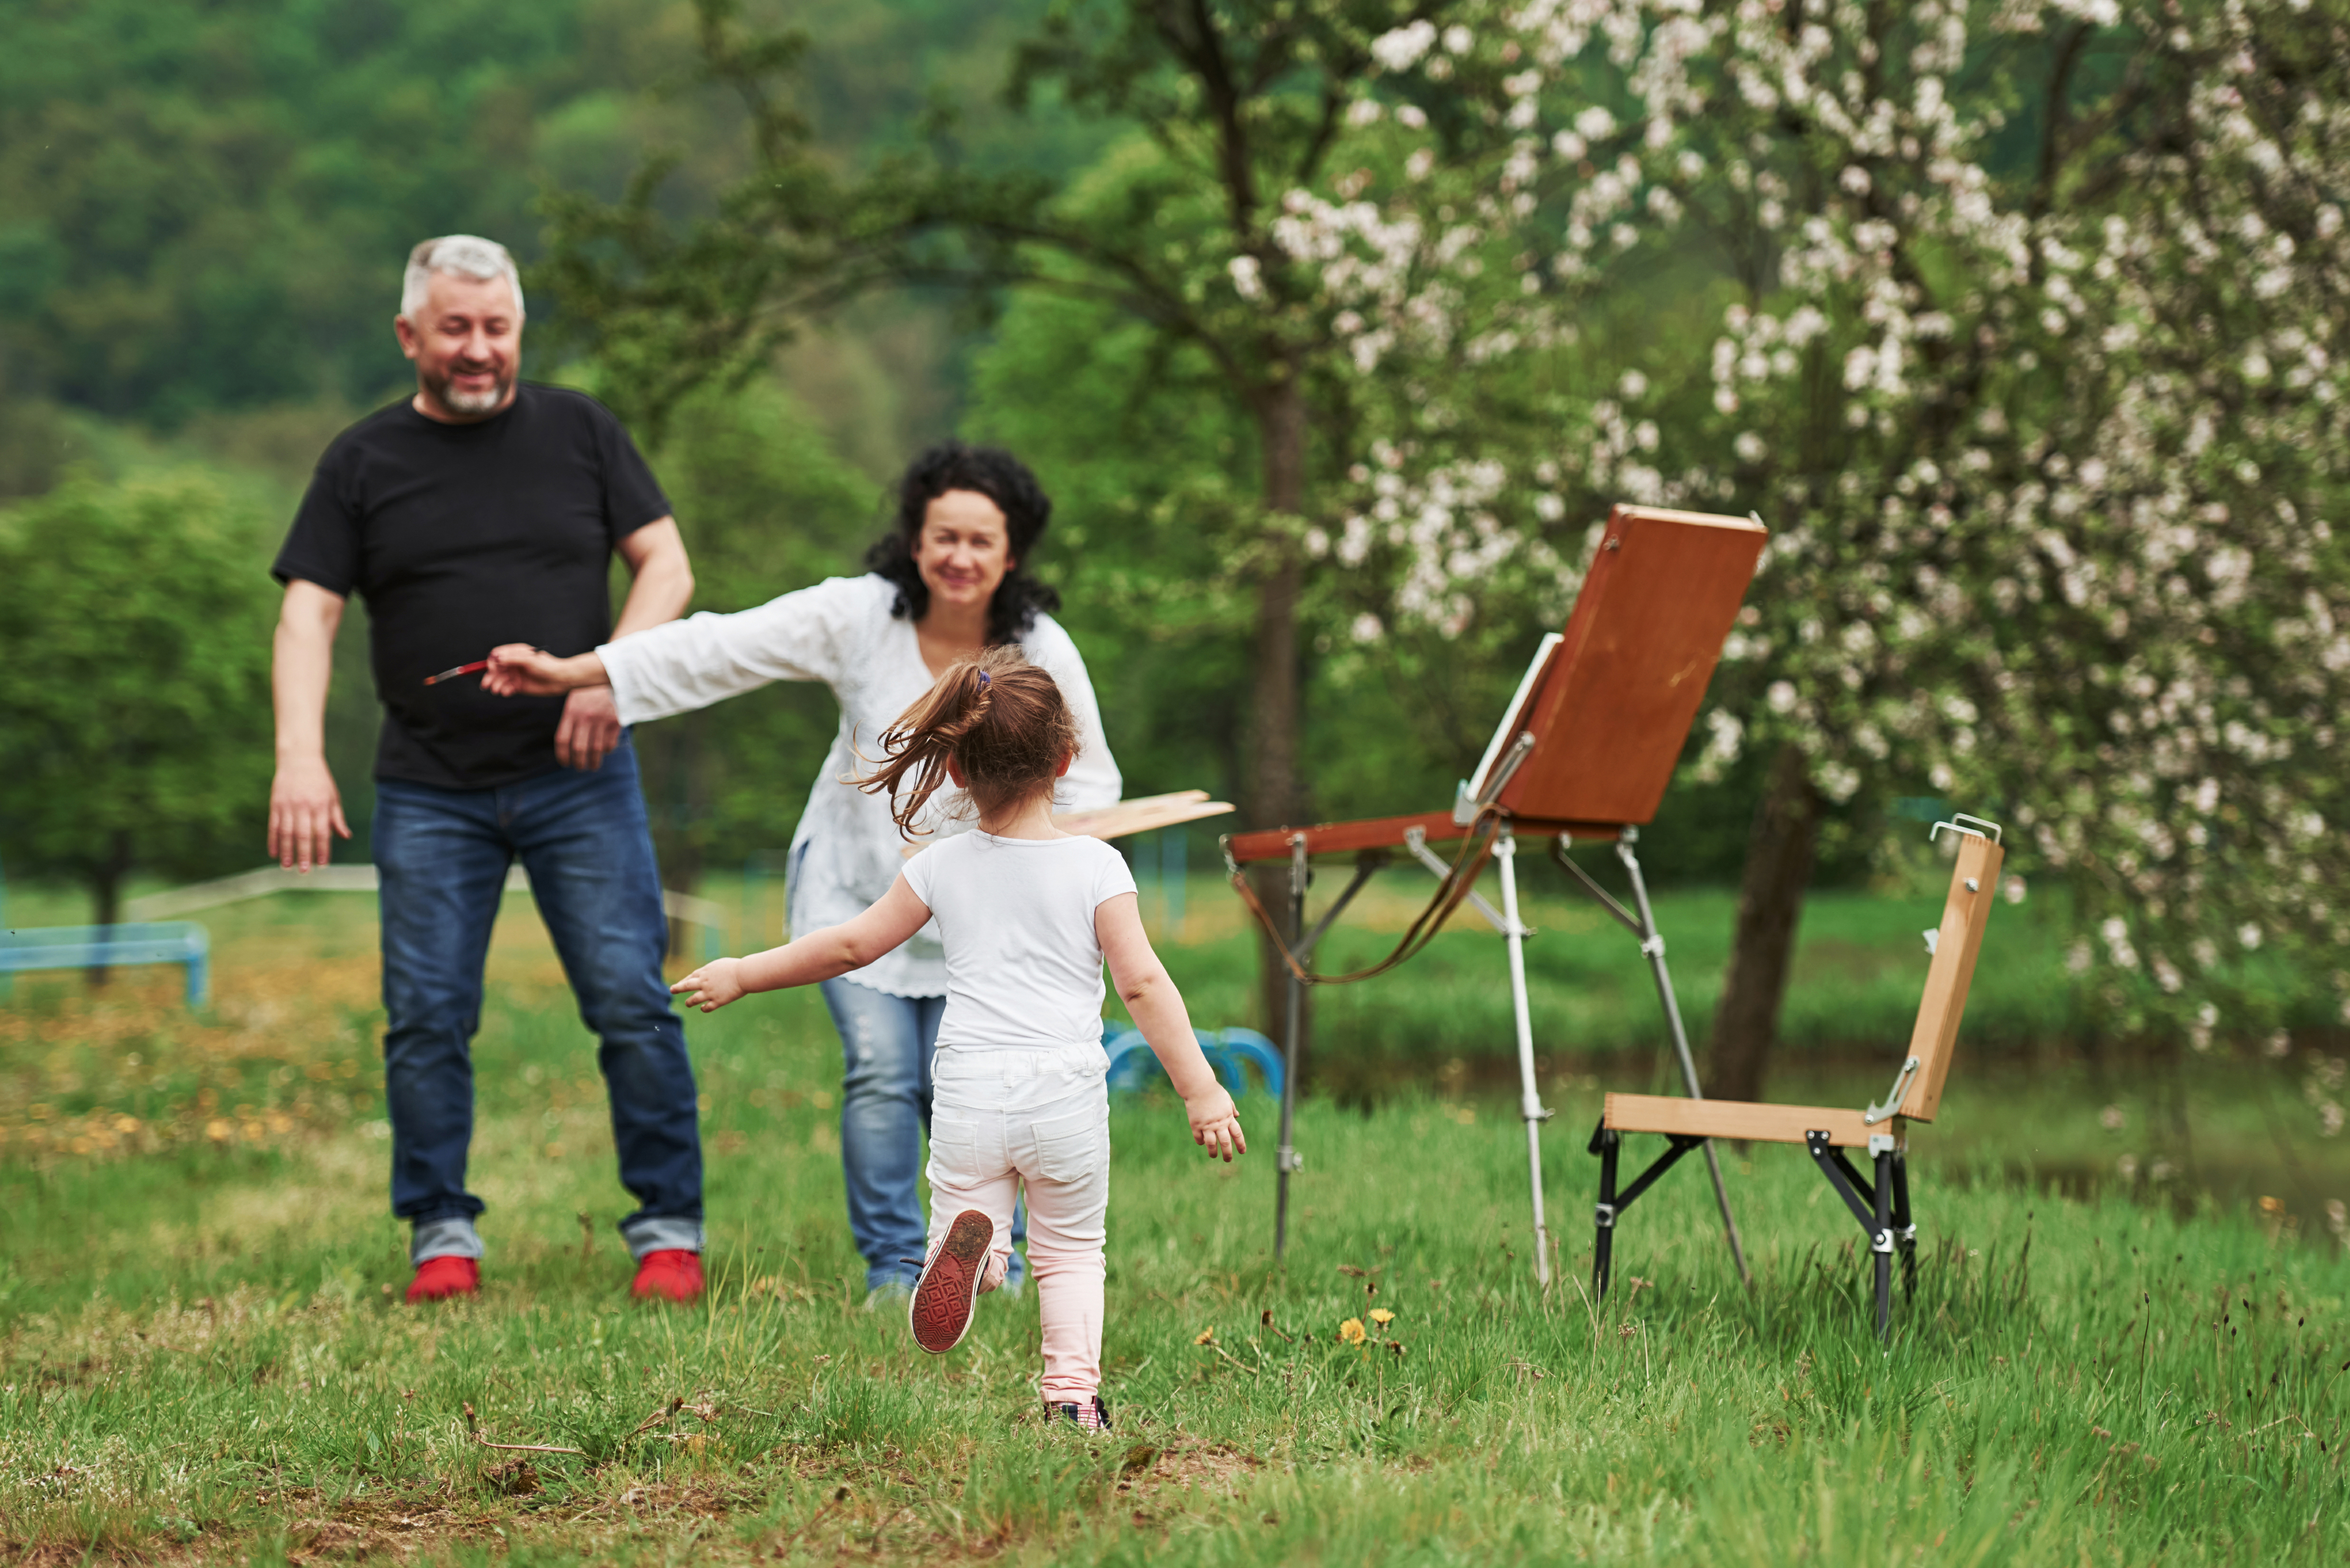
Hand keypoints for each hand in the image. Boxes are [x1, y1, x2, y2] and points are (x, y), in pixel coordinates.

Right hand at [268, 754, 350, 871]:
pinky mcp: (275, 804)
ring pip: (286, 832)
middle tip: (303, 871)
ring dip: (286, 851)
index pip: (323, 832)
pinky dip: (273, 840)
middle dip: (303, 854)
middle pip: (303, 835)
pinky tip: (274, 853)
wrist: (299, 760)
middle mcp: (304, 807)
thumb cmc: (320, 781)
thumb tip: (345, 837)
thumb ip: (337, 818)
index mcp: (321, 806)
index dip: (323, 849)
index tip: (322, 865)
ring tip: (286, 866)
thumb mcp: (333, 797)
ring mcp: (288, 805)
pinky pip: (273, 826)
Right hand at [483, 643, 599, 696]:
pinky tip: (507, 692)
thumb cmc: (547, 667)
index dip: (492, 662)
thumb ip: (512, 659)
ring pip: (500, 679)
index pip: (498, 655)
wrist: (560, 680)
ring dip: (496, 685)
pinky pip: (507, 688)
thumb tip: (495, 658)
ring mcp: (516, 675)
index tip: (492, 669)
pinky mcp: (519, 686)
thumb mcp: (529, 660)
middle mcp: (514, 663)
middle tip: (486, 685)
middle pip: (496, 669)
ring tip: (497, 691)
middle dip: (490, 676)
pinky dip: (504, 690)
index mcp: (516, 652)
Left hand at [555, 686, 622, 769]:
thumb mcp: (575, 698)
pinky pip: (610, 743)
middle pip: (579, 749)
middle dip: (578, 763)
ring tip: (592, 766)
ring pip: (596, 750)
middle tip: (579, 767)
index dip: (562, 756)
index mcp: (572, 711)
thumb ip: (569, 717)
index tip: (564, 763)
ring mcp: (601, 720)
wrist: (614, 678)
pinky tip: (605, 751)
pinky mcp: (615, 722)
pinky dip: (607, 750)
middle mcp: (585, 717)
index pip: (562, 740)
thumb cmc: (591, 690)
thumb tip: (564, 742)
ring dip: (594, 762)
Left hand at [671, 957, 745, 1012]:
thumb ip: (712, 970)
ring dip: (689, 1002)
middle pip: (686, 986)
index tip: (679, 983)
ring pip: (694, 999)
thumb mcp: (720, 964)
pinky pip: (707, 1007)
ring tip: (687, 1003)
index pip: (691, 976)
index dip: (684, 980)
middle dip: (678, 988)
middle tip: (672, 989)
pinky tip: (702, 1008)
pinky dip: (704, 1008)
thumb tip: (708, 974)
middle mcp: (704, 982)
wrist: (744, 974)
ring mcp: (710, 992)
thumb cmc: (736, 967)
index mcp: (705, 972)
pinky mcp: (717, 1001)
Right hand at [1185, 1086, 1246, 1162]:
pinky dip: (1200, 1142)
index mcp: (1228, 1117)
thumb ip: (1232, 1108)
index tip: (1242, 1152)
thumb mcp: (1226, 1099)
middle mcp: (1218, 1123)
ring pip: (1211, 1144)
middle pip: (1225, 1142)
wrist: (1198, 1086)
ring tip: (1213, 1155)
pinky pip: (1198, 1138)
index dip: (1240, 1144)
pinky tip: (1202, 1142)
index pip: (1237, 1134)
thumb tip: (1237, 1116)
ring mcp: (1206, 1125)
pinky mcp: (1195, 1125)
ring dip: (1213, 1152)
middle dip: (1227, 1153)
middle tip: (1228, 1160)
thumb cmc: (1213, 1091)